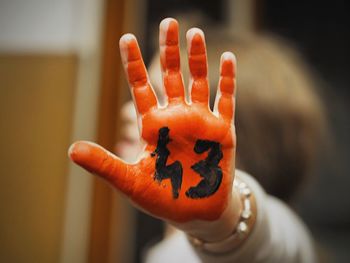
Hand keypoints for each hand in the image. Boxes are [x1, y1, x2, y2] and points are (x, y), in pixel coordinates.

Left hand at [69, 18, 236, 223]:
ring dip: (197, 58)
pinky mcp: (222, 130)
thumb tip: (71, 150)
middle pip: (172, 76)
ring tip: (194, 32)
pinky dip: (227, 80)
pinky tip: (226, 57)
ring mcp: (200, 121)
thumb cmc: (162, 198)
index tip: (126, 39)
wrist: (196, 213)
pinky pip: (226, 100)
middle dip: (169, 50)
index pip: (141, 86)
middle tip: (168, 21)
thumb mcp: (130, 182)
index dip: (134, 63)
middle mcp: (176, 118)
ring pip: (198, 82)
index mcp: (153, 126)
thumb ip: (105, 165)